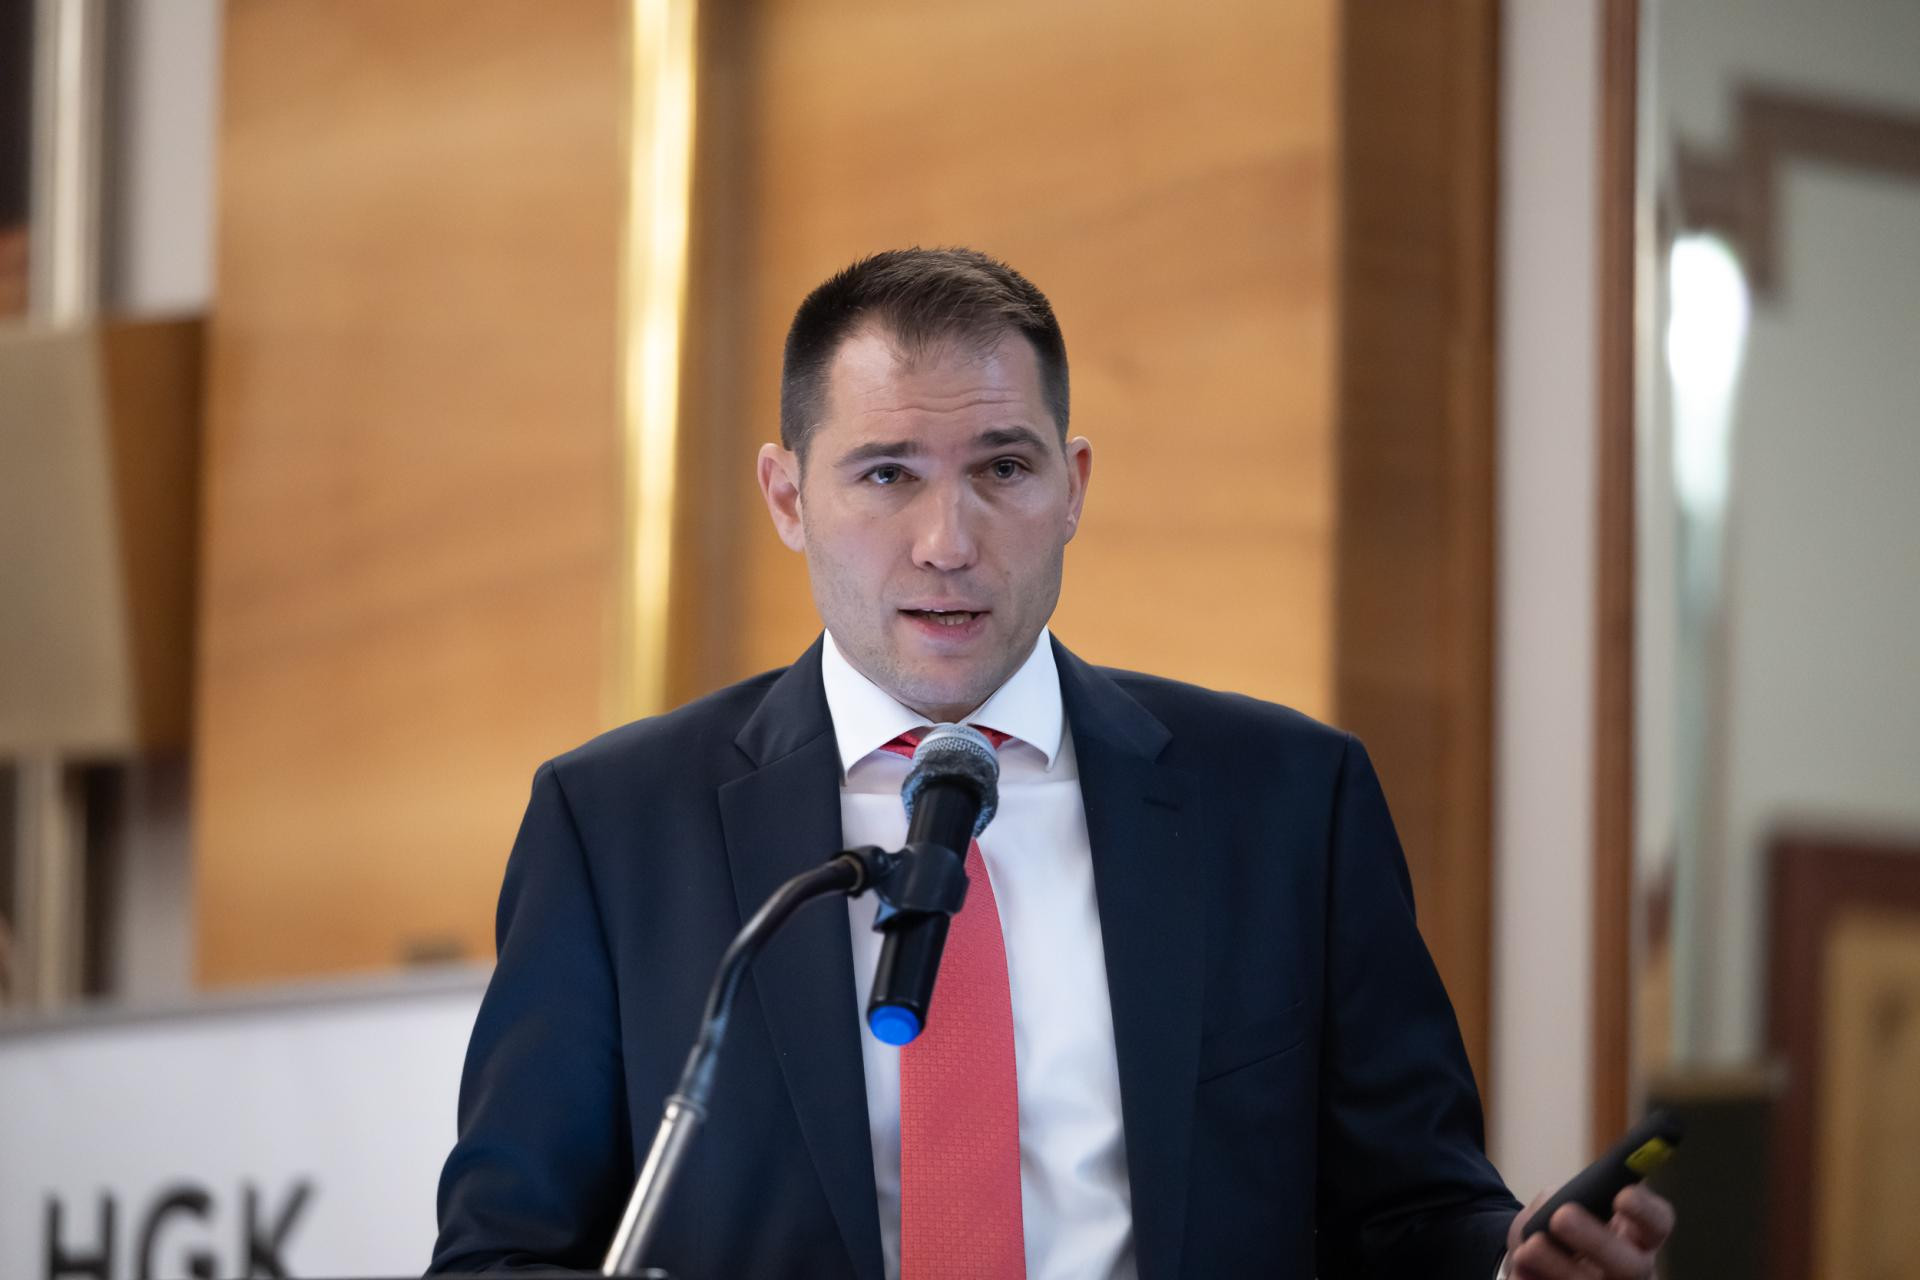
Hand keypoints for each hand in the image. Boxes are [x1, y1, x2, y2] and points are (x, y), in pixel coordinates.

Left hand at [1503, 1183, 1674, 1278]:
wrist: (1524, 1261)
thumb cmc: (1548, 1226)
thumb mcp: (1554, 1202)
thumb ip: (1559, 1199)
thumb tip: (1557, 1208)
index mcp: (1635, 1236)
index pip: (1658, 1223)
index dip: (1646, 1212)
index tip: (1622, 1196)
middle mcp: (1631, 1271)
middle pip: (1635, 1267)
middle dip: (1597, 1242)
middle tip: (1561, 1217)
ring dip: (1559, 1267)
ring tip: (1529, 1247)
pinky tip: (1521, 1273)